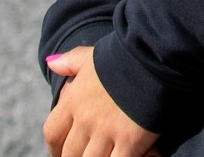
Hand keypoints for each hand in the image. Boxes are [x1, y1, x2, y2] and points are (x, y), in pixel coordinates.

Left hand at [43, 45, 160, 156]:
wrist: (152, 57)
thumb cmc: (122, 56)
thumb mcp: (91, 56)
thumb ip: (69, 62)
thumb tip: (51, 63)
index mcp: (73, 100)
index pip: (52, 133)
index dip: (54, 148)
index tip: (59, 152)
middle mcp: (85, 119)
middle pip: (70, 153)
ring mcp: (106, 132)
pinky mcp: (129, 141)